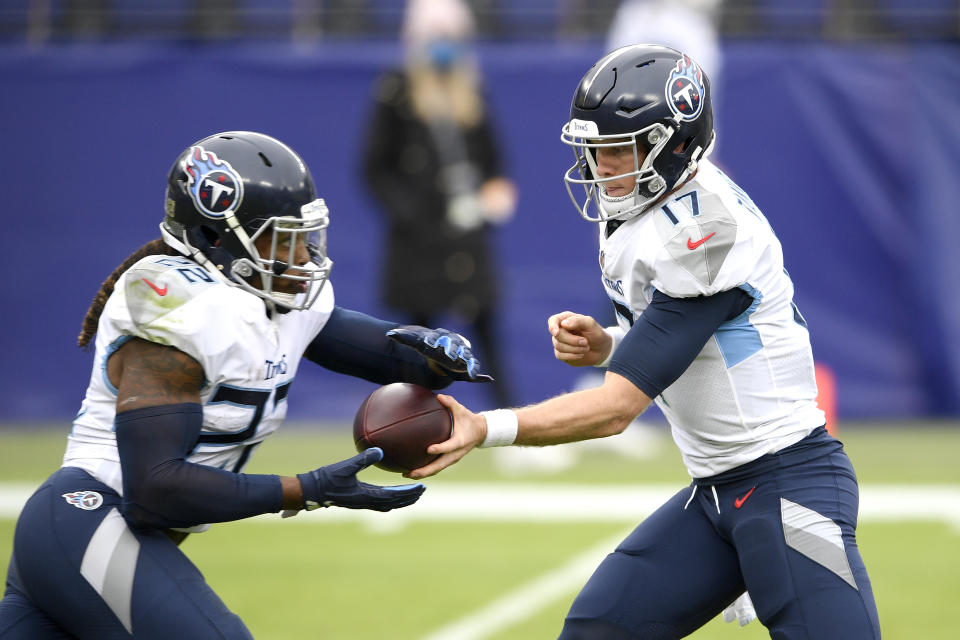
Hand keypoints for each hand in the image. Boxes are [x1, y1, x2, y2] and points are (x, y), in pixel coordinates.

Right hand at [297, 448, 424, 511]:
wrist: (311, 491)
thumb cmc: (327, 479)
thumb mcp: (345, 467)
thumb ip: (363, 460)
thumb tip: (380, 451)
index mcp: (366, 496)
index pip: (393, 495)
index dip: (408, 492)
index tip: (422, 487)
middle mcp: (366, 502)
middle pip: (394, 503)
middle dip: (409, 497)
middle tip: (422, 490)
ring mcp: (361, 503)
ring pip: (387, 505)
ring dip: (400, 500)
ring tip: (411, 493)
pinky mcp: (356, 501)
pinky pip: (378, 502)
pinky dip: (389, 498)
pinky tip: (389, 492)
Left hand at [386, 326, 493, 382]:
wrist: (443, 353)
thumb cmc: (429, 347)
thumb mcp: (417, 343)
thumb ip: (404, 337)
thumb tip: (389, 334)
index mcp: (441, 336)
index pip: (438, 337)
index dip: (434, 341)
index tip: (430, 344)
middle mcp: (454, 342)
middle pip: (454, 344)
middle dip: (452, 350)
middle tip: (450, 356)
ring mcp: (463, 352)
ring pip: (466, 354)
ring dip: (466, 359)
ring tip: (464, 366)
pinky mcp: (468, 362)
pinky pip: (474, 365)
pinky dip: (475, 370)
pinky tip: (476, 377)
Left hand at [405, 394, 485, 479]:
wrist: (480, 433)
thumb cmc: (470, 421)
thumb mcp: (462, 410)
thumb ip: (451, 403)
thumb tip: (439, 396)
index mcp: (460, 441)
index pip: (449, 447)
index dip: (440, 449)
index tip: (428, 449)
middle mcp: (455, 453)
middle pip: (439, 465)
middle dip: (424, 470)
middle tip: (410, 472)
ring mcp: (452, 459)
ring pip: (436, 469)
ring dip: (422, 473)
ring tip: (406, 474)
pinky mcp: (449, 460)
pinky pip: (436, 467)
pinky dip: (425, 470)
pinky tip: (413, 470)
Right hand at [548, 311, 611, 366]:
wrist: (601, 350)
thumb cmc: (596, 334)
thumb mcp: (591, 325)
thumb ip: (578, 321)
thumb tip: (563, 324)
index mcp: (566, 319)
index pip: (553, 320)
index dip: (552, 327)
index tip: (556, 333)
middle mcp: (560, 330)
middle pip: (557, 336)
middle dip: (572, 341)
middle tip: (586, 342)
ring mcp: (559, 342)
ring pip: (558, 346)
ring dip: (575, 349)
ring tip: (586, 348)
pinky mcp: (561, 353)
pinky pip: (560, 356)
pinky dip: (572, 356)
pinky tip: (581, 354)